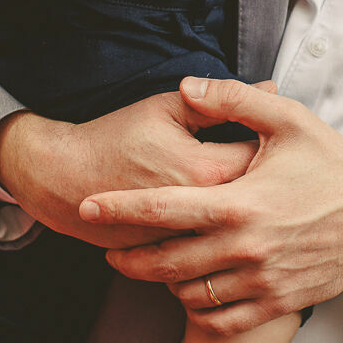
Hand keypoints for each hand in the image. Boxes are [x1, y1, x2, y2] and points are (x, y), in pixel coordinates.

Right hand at [0, 90, 257, 247]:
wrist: (65, 179)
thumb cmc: (117, 136)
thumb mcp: (168, 107)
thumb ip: (222, 99)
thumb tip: (270, 86)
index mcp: (207, 171)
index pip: (266, 160)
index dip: (277, 148)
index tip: (278, 139)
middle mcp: (202, 213)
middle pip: (259, 202)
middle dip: (271, 185)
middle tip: (276, 170)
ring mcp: (187, 240)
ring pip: (236, 231)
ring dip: (249, 215)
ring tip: (258, 199)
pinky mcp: (172, 256)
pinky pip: (211, 250)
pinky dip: (222, 235)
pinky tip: (231, 222)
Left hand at [80, 78, 342, 333]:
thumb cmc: (333, 162)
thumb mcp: (287, 119)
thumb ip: (233, 99)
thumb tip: (188, 85)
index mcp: (239, 202)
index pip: (163, 209)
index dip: (119, 210)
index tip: (89, 206)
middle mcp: (245, 248)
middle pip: (166, 262)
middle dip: (130, 258)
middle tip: (113, 251)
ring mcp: (262, 281)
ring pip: (190, 295)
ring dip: (165, 283)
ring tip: (158, 267)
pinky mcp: (279, 303)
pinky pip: (222, 318)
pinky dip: (199, 309)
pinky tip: (194, 291)